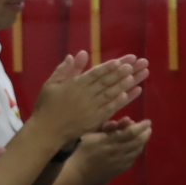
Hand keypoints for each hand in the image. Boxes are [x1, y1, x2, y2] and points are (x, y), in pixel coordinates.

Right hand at [31, 52, 150, 140]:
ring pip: (112, 93)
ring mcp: (92, 108)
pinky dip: (121, 101)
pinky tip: (132, 93)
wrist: (47, 131)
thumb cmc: (47, 106)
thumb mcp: (52, 84)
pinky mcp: (95, 119)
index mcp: (75, 85)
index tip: (123, 60)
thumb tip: (80, 54)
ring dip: (126, 84)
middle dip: (124, 71)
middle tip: (139, 63)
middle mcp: (86, 95)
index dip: (110, 66)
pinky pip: (110, 108)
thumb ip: (66, 69)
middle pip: (108, 81)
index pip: (96, 73)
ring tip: (138, 75)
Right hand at [65, 118, 151, 184]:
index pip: (130, 133)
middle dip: (145, 134)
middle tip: (148, 128)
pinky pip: (132, 160)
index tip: (147, 121)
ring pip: (137, 151)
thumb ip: (109, 128)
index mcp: (109, 142)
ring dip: (142, 142)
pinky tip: (137, 148)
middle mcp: (116, 152)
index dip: (141, 127)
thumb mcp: (93, 136)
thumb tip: (126, 120)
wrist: (79, 174)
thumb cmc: (83, 151)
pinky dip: (136, 152)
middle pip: (137, 142)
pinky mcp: (120, 170)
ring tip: (144, 136)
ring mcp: (119, 162)